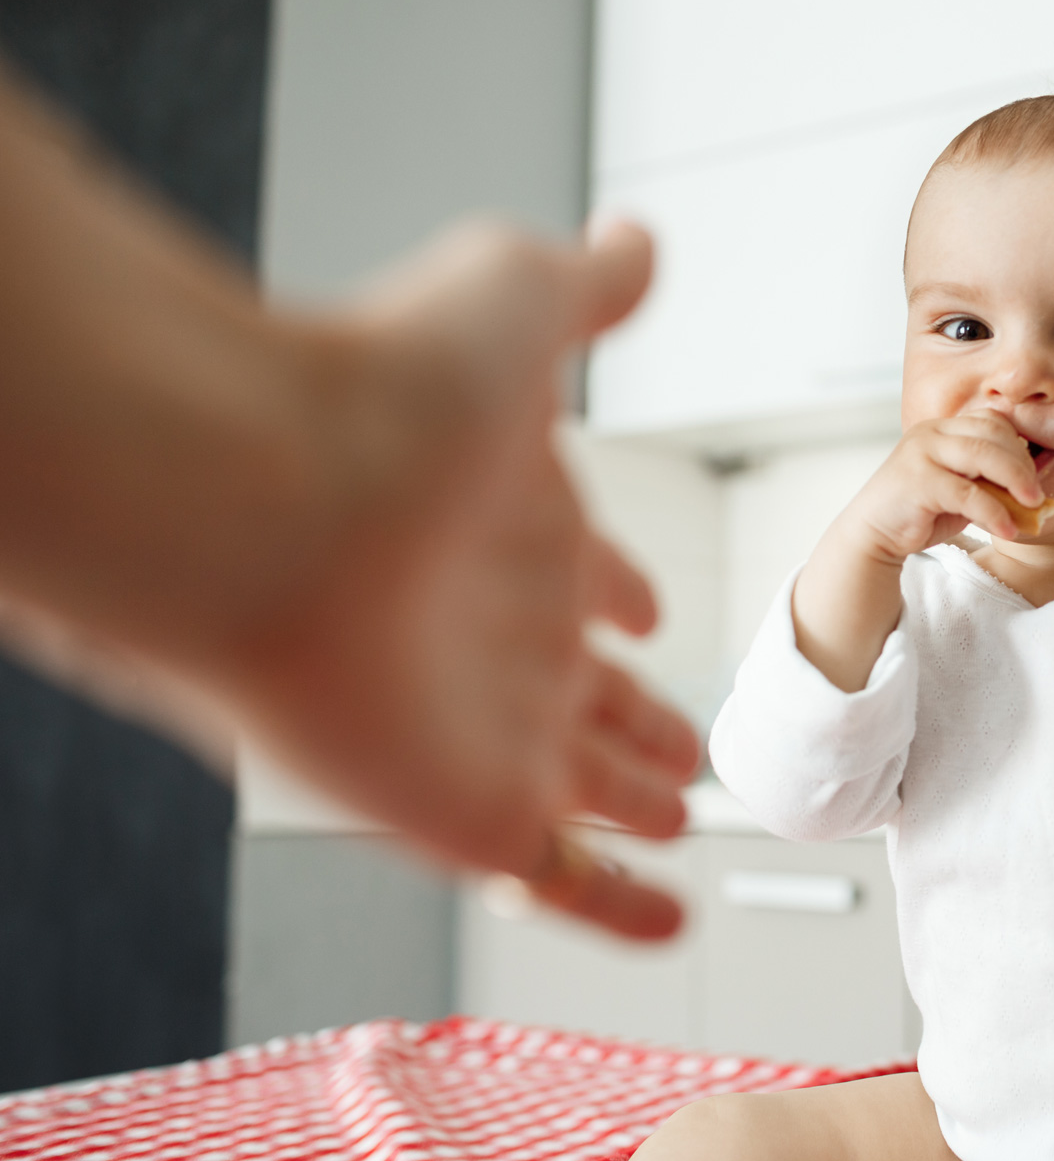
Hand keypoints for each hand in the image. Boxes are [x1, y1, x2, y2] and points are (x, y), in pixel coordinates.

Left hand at [228, 219, 700, 937]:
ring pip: (587, 784)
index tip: (643, 610)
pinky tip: (662, 917)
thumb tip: (635, 243)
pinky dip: (622, 909)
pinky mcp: (474, 811)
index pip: (583, 576)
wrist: (263, 493)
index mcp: (520, 528)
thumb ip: (588, 286)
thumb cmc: (382, 391)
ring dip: (637, 804)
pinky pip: (567, 882)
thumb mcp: (517, 301)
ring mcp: (490, 725)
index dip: (619, 592)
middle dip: (641, 720)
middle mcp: (501, 629)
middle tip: (683, 751)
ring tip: (680, 818)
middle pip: (588, 694)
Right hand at [840, 409, 1047, 564]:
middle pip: (993, 434)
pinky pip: (967, 493)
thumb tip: (1036, 495)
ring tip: (1032, 508)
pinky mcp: (917, 480)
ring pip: (983, 456)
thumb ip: (989, 484)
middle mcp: (931, 433)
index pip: (992, 421)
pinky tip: (1008, 530)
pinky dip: (994, 512)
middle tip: (1038, 496)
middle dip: (1022, 465)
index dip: (1019, 447)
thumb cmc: (920, 513)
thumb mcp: (961, 492)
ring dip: (1015, 483)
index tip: (1033, 478)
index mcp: (943, 428)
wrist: (874, 534)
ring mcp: (922, 453)